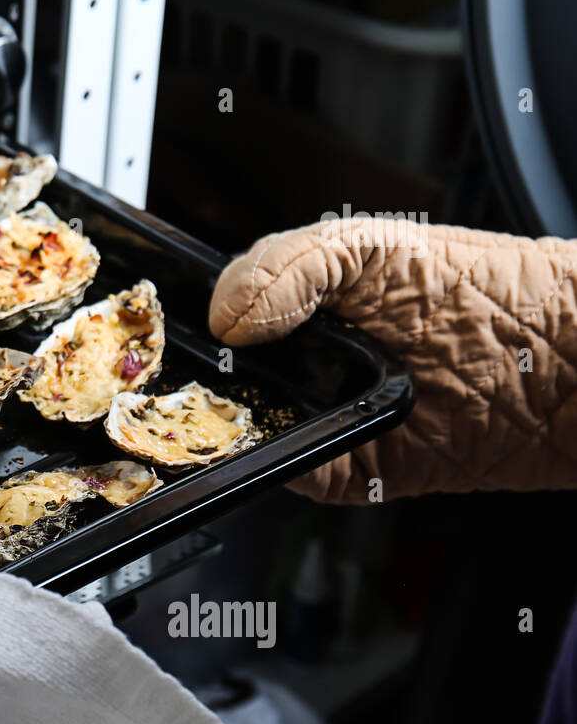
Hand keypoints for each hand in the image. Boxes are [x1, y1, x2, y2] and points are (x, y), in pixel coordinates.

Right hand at [208, 217, 576, 502]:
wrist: (570, 364)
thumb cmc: (488, 290)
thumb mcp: (373, 246)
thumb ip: (289, 265)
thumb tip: (227, 320)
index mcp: (303, 301)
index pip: (220, 312)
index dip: (194, 321)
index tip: (185, 327)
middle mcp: (309, 360)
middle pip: (225, 377)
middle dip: (208, 378)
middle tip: (215, 369)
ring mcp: (329, 416)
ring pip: (252, 430)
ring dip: (242, 424)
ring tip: (258, 397)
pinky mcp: (355, 469)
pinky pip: (298, 476)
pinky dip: (286, 466)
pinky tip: (296, 434)